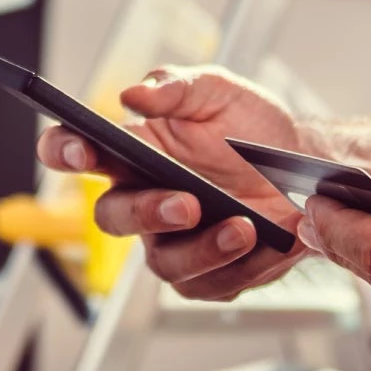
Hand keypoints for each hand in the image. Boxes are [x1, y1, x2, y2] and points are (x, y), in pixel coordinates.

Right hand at [37, 66, 304, 300]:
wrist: (305, 165)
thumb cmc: (252, 127)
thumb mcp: (217, 90)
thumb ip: (174, 86)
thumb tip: (135, 95)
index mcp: (133, 152)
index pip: (78, 151)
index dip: (64, 151)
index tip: (80, 149)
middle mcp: (143, 200)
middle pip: (114, 217)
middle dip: (145, 213)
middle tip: (186, 203)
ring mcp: (173, 242)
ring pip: (165, 263)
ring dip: (203, 249)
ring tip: (242, 227)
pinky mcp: (209, 274)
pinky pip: (212, 284)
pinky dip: (243, 267)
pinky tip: (268, 245)